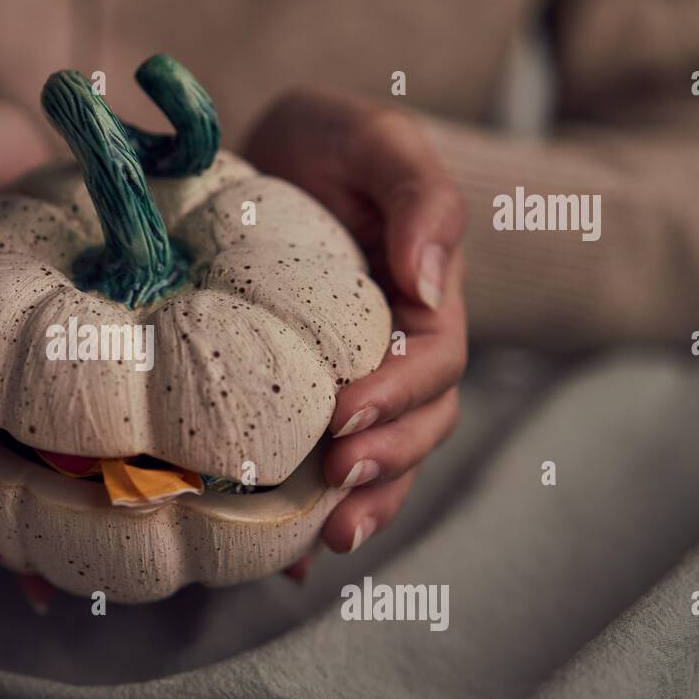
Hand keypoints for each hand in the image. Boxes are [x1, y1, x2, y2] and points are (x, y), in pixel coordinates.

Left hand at [244, 89, 466, 558]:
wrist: (265, 157)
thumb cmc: (329, 142)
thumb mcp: (376, 142)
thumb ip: (420, 199)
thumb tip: (426, 287)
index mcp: (423, 303)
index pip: (433, 364)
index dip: (398, 397)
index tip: (345, 415)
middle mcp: (397, 355)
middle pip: (416, 427)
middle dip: (384, 464)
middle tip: (334, 482)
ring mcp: (356, 384)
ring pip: (379, 460)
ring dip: (362, 505)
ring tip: (323, 539)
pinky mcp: (303, 401)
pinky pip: (315, 467)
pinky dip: (306, 516)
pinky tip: (283, 557)